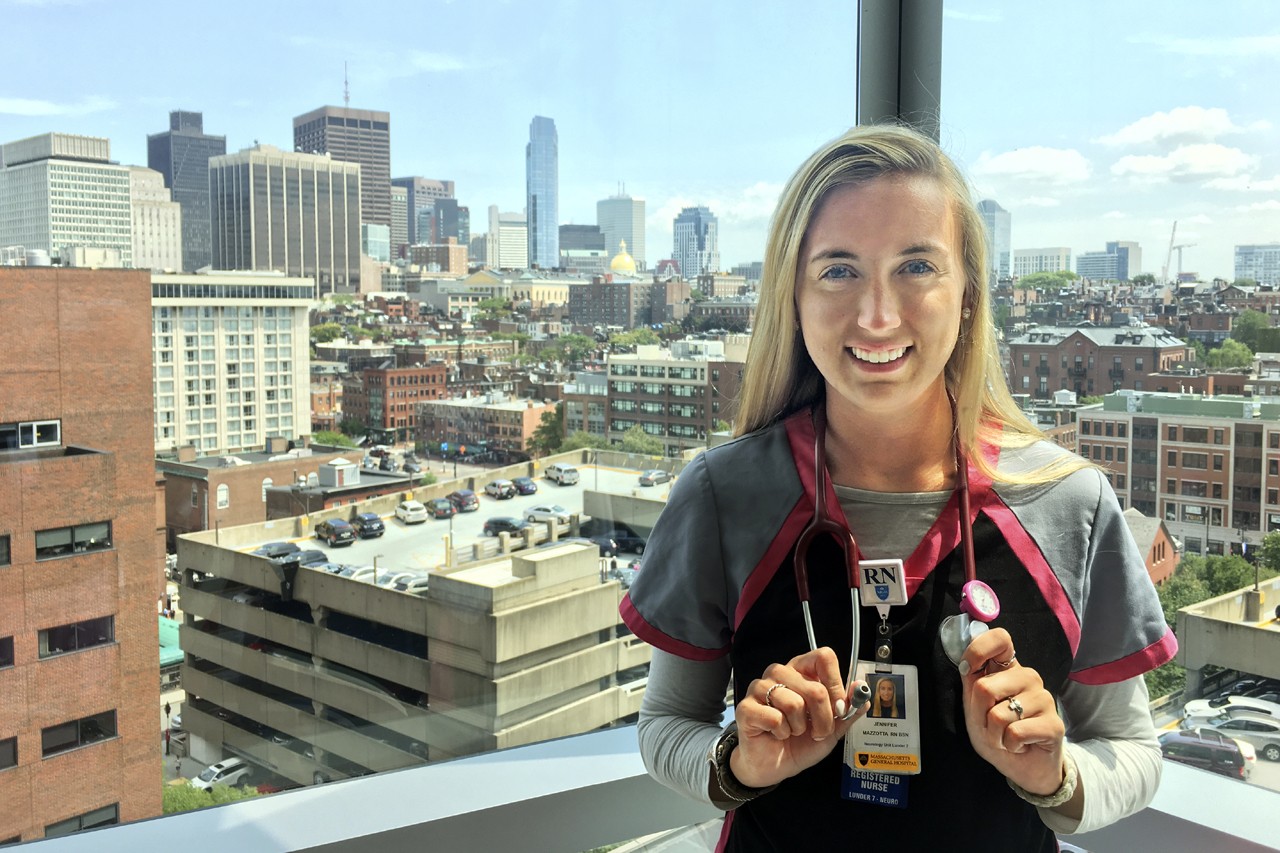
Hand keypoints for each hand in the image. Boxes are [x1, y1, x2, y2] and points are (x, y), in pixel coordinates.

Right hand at [730, 647, 869, 788]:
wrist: (774, 766)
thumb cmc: (800, 742)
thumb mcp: (832, 729)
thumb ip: (848, 710)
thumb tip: (862, 692)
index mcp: (802, 671)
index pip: (823, 657)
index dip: (836, 684)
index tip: (839, 707)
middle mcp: (780, 673)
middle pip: (815, 688)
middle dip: (823, 719)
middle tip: (818, 731)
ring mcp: (760, 688)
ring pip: (793, 703)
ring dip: (800, 727)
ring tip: (794, 731)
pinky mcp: (746, 707)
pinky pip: (774, 718)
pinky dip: (781, 733)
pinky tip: (776, 734)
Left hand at [959, 628, 1066, 796]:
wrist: (1024, 768)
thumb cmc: (999, 734)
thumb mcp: (975, 709)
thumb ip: (972, 684)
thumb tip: (966, 663)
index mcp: (1008, 669)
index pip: (1000, 639)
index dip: (978, 650)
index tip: (968, 669)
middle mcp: (1028, 678)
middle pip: (985, 687)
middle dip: (979, 715)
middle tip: (990, 726)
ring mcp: (1044, 698)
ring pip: (998, 715)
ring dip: (994, 735)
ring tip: (1005, 737)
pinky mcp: (1054, 723)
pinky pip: (1015, 732)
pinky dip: (1008, 745)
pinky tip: (1019, 746)